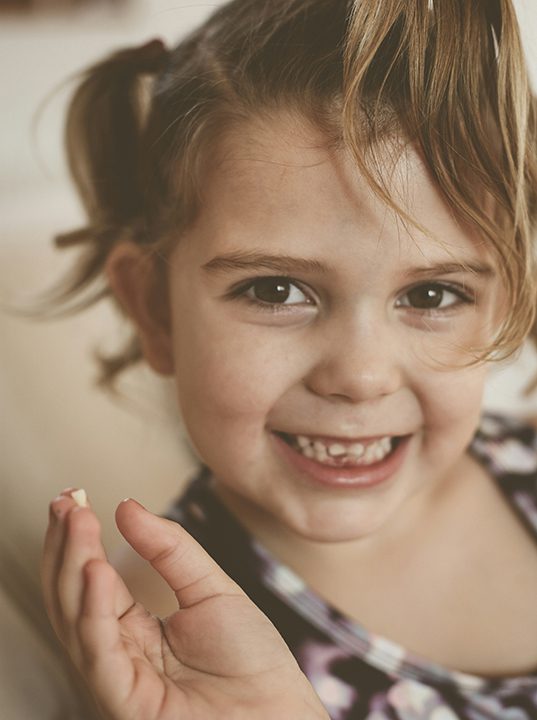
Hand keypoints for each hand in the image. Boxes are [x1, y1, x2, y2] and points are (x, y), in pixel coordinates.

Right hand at [42, 490, 327, 719]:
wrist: (280, 711)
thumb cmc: (251, 660)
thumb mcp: (210, 589)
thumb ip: (170, 549)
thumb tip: (127, 506)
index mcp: (135, 629)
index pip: (92, 579)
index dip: (79, 539)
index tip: (74, 497)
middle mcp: (118, 652)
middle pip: (74, 596)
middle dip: (66, 547)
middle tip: (67, 501)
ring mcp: (118, 677)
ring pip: (76, 620)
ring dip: (73, 566)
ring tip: (79, 521)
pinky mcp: (126, 700)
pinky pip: (100, 652)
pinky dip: (93, 610)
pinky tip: (96, 569)